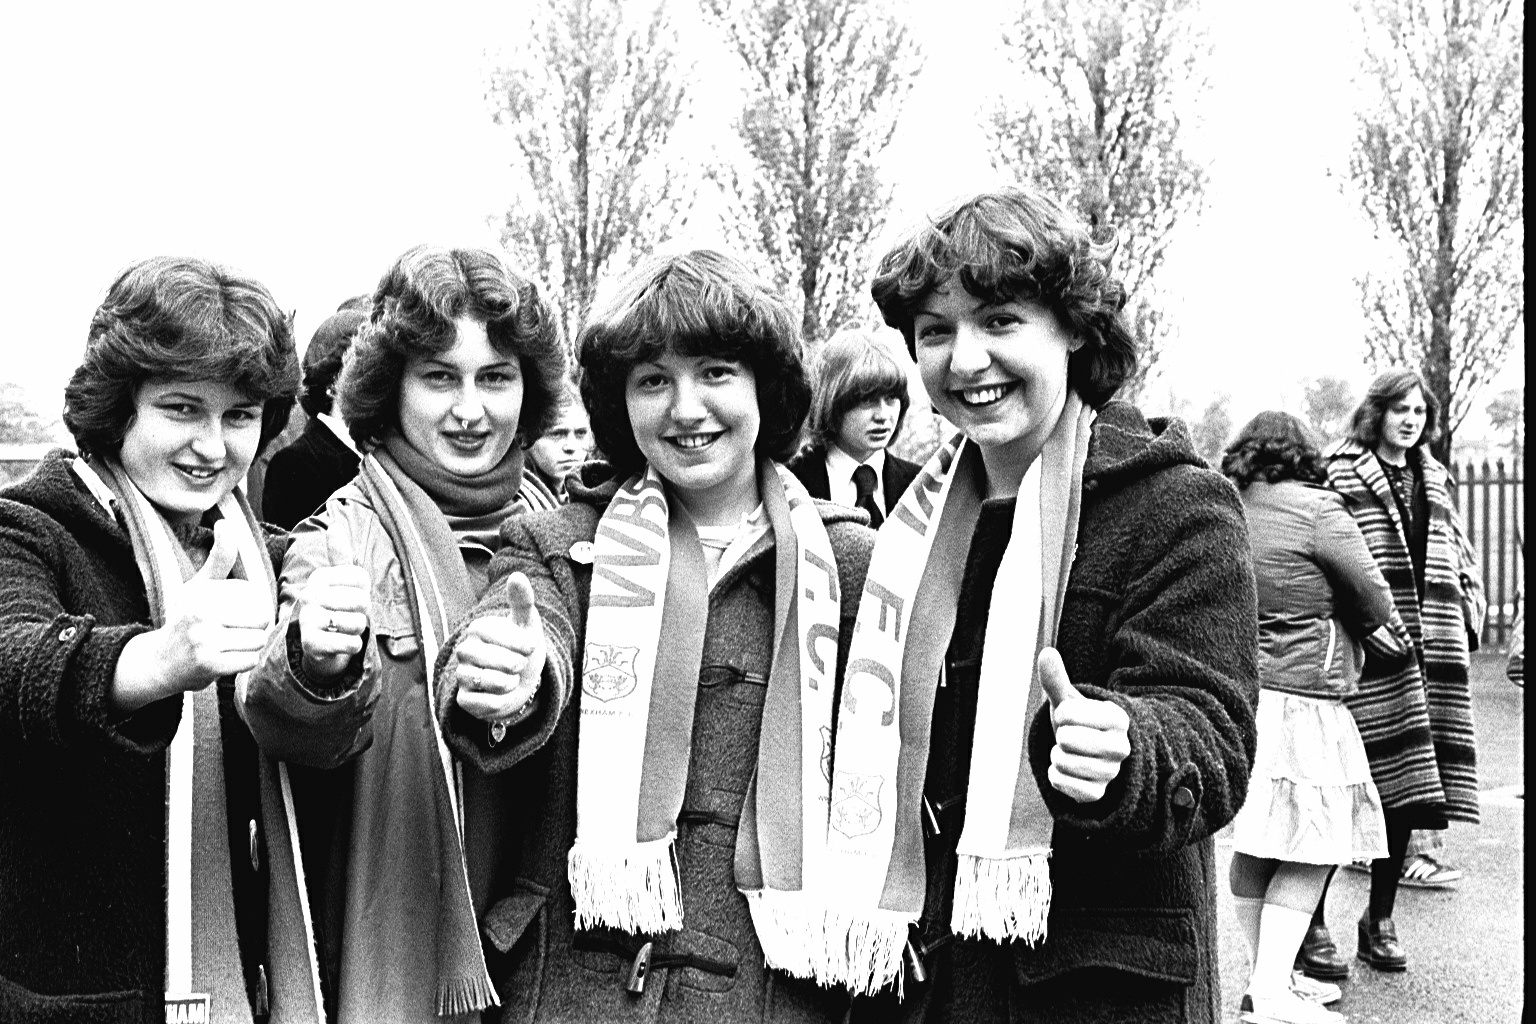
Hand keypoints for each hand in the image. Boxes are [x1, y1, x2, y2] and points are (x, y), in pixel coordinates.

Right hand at [113, 520, 274, 711]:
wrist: (159, 662)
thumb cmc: (186, 619)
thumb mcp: (199, 585)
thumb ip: (219, 558)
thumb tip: (225, 523)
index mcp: (201, 592)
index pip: (257, 597)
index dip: (254, 607)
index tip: (236, 614)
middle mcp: (200, 613)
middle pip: (261, 618)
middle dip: (256, 627)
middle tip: (237, 632)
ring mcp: (204, 641)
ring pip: (258, 640)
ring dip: (251, 645)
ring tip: (232, 644)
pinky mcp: (209, 666)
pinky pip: (250, 661)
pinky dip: (245, 662)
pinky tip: (228, 659)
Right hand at [296, 522, 369, 677]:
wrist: (317, 646)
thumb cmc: (333, 609)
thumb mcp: (339, 581)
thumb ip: (340, 555)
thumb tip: (334, 525)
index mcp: (319, 577)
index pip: (362, 580)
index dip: (364, 593)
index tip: (349, 599)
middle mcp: (310, 595)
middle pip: (363, 602)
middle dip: (362, 614)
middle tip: (346, 618)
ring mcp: (307, 620)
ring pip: (358, 624)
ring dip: (356, 632)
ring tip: (341, 630)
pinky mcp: (311, 644)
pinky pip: (351, 644)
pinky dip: (351, 647)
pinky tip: (339, 644)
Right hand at [453, 573, 544, 725]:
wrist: (523, 679)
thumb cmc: (522, 647)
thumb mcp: (527, 623)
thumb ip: (522, 600)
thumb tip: (517, 576)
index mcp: (478, 629)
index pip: (494, 634)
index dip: (519, 643)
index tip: (531, 646)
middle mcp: (464, 651)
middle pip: (490, 659)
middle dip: (514, 664)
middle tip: (520, 665)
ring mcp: (462, 675)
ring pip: (485, 681)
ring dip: (508, 683)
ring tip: (512, 679)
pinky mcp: (464, 700)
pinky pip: (481, 703)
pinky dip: (499, 702)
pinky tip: (503, 695)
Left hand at [1038, 647, 1130, 803]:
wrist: (1088, 757)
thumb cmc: (1079, 724)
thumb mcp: (1069, 701)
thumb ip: (1057, 679)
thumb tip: (1046, 652)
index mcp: (1117, 718)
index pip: (1069, 712)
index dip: (1061, 713)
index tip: (1070, 717)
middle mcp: (1121, 746)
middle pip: (1067, 739)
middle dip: (1060, 736)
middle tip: (1070, 737)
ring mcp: (1111, 772)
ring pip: (1063, 762)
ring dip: (1057, 756)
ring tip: (1069, 753)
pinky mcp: (1097, 794)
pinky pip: (1061, 783)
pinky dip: (1055, 776)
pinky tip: (1066, 770)